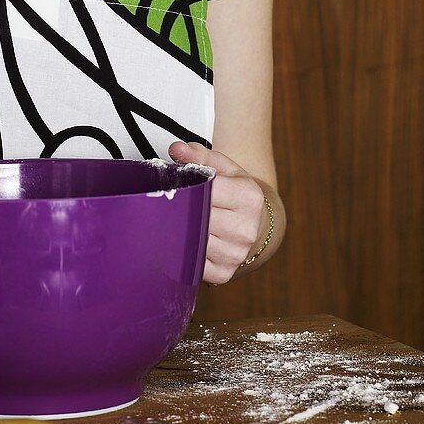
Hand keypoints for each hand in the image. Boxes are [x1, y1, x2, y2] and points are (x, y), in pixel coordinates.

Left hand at [168, 140, 264, 284]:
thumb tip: (176, 149)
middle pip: (198, 217)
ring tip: (177, 219)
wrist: (255, 224)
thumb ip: (199, 155)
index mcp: (249, 197)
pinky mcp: (224, 273)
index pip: (207, 190)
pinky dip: (184, 251)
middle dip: (181, 209)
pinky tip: (184, 239)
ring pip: (193, 240)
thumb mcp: (224, 168)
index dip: (187, 186)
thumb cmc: (234, 191)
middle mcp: (246, 229)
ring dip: (180, 230)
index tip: (175, 184)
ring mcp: (236, 254)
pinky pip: (193, 263)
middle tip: (168, 202)